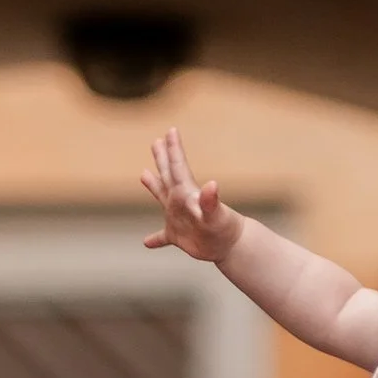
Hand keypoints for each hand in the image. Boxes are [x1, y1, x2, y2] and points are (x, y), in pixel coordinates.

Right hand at [142, 128, 240, 263]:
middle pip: (169, 175)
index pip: (178, 168)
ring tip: (144, 173)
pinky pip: (162, 237)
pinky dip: (155, 239)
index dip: (174, 149)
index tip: (171, 130)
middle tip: (157, 141)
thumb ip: (211, 201)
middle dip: (163, 158)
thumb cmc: (225, 230)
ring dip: (154, 185)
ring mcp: (180, 219)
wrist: (234, 246)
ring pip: (162, 197)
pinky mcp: (179, 237)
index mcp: (187, 194)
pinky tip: (147, 242)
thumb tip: (212, 184)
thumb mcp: (216, 216)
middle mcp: (182, 202)